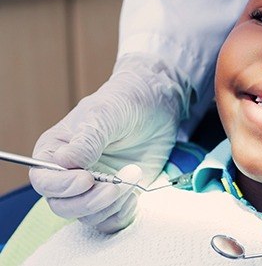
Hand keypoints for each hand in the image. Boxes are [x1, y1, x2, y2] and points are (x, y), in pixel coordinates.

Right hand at [29, 54, 190, 232]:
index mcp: (55, 152)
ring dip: (112, 204)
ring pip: (88, 217)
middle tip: (115, 186)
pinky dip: (122, 214)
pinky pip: (110, 221)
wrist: (155, 106)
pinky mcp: (116, 198)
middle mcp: (69, 175)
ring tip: (132, 175)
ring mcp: (93, 188)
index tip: (87, 179)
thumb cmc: (124, 103)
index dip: (61, 186)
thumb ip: (86, 140)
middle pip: (63, 206)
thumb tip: (65, 162)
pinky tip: (134, 194)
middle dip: (89, 202)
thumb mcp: (105, 115)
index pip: (43, 181)